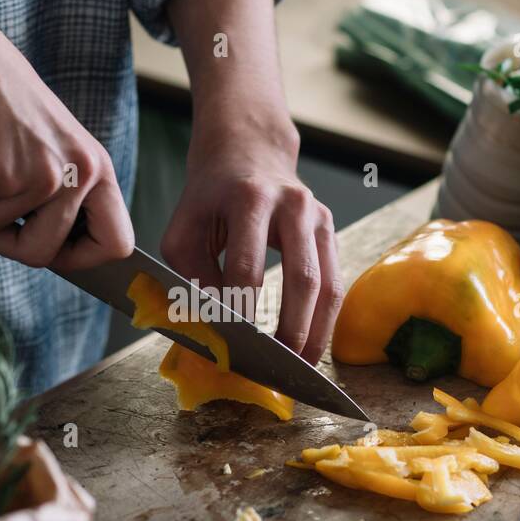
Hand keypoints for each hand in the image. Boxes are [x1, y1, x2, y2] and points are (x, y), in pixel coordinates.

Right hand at [0, 0, 133, 271]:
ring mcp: (40, 175)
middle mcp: (77, 173)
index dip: (82, 260)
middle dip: (7, 243)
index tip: (53, 252)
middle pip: (45, 256)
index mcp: (96, 167)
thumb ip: (60, 195)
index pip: (117, 243)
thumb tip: (53, 253)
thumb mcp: (50, 146)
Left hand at [161, 115, 342, 364]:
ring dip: (315, 332)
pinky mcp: (329, 230)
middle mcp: (292, 204)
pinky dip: (325, 319)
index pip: (247, 267)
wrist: (246, 152)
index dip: (241, 311)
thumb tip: (213, 327)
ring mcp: (318, 216)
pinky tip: (311, 346)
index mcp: (248, 199)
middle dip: (289, 329)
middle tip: (275, 369)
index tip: (233, 349)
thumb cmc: (209, 197)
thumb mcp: (184, 228)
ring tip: (300, 368)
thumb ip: (192, 275)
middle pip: (300, 278)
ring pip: (327, 284)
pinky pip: (335, 281)